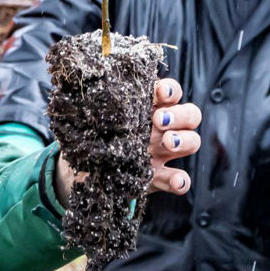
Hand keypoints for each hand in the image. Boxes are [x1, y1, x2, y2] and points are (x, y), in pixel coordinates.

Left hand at [54, 77, 200, 203]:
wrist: (84, 171)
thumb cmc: (92, 135)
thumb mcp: (92, 119)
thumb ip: (92, 105)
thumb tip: (77, 88)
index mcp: (147, 106)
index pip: (170, 92)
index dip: (170, 90)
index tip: (159, 94)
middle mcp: (161, 127)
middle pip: (190, 114)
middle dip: (179, 115)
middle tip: (159, 121)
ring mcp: (164, 152)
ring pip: (192, 141)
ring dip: (184, 141)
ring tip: (167, 144)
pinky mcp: (160, 178)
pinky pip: (180, 179)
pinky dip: (181, 181)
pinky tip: (175, 181)